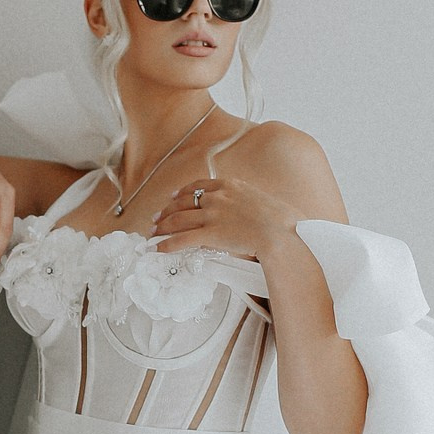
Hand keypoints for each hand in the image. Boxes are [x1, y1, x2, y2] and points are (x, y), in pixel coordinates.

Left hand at [150, 169, 299, 263]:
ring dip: (161, 226)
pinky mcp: (210, 234)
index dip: (181, 193)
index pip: (198, 186)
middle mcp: (217, 197)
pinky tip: (158, 248)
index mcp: (229, 185)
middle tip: (156, 218)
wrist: (282, 232)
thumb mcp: (262, 201)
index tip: (173, 198)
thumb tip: (245, 212)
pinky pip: (182, 239)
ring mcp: (212, 215)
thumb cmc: (280, 220)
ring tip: (152, 233)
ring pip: (177, 219)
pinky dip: (167, 244)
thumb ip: (247, 203)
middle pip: (182, 202)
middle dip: (166, 211)